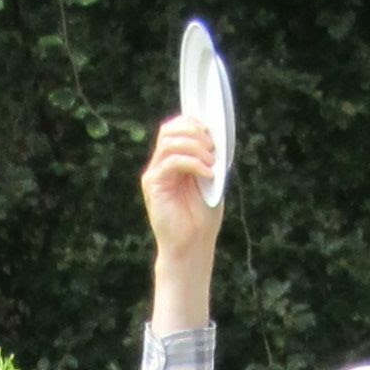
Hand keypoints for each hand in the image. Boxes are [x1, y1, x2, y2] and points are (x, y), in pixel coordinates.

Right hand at [142, 113, 221, 261]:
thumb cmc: (202, 217)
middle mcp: (161, 164)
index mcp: (174, 161)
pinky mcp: (153, 185)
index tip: (214, 134)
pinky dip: (192, 162)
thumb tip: (216, 136)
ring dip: (195, 147)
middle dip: (195, 132)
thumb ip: (209, 158)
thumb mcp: (211, 181)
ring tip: (211, 163)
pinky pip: (171, 161)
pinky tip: (207, 174)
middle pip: (169, 129)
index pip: (176, 128)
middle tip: (213, 148)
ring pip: (169, 141)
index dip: (194, 124)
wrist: (192, 245)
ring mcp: (155, 174)